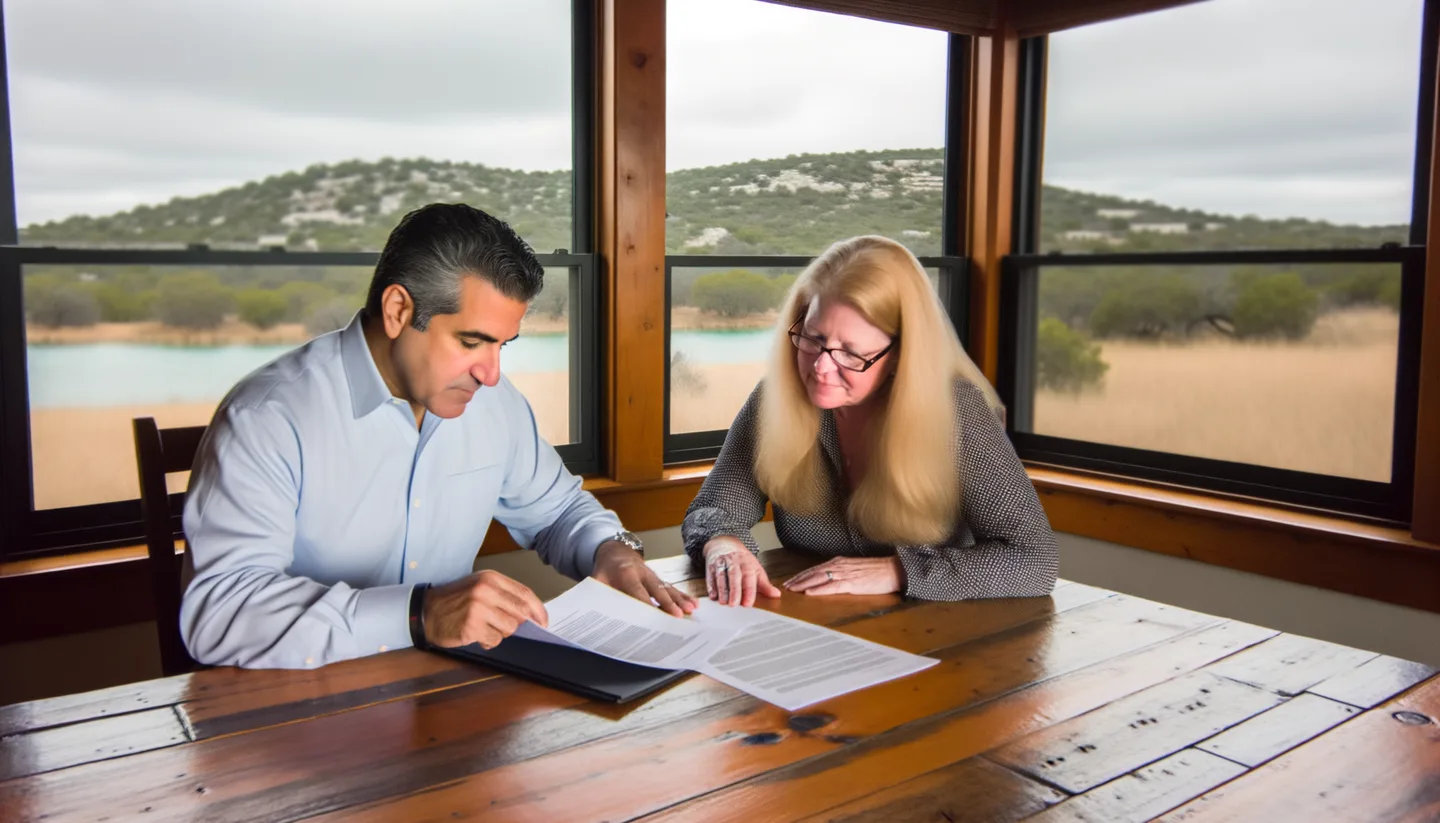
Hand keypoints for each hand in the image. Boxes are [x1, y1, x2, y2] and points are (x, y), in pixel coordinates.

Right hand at [423, 570, 547, 649]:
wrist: (425, 611)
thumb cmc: (455, 600)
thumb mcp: (480, 587)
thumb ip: (504, 595)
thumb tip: (531, 614)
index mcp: (491, 578)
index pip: (525, 594)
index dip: (539, 610)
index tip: (544, 622)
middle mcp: (486, 591)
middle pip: (520, 614)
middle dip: (518, 625)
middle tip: (503, 625)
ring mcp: (478, 609)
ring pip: (509, 629)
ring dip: (500, 633)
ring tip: (485, 627)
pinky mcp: (471, 627)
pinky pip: (494, 640)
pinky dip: (488, 641)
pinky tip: (476, 634)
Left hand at [592, 541, 696, 617]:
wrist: (615, 551)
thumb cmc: (606, 570)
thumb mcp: (597, 579)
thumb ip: (598, 593)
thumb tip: (596, 612)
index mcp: (626, 573)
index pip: (637, 591)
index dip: (646, 604)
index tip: (653, 617)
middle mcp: (643, 573)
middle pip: (657, 589)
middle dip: (668, 603)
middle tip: (678, 616)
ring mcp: (653, 575)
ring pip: (668, 588)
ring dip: (680, 599)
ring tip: (691, 610)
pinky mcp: (659, 579)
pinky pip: (672, 587)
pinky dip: (683, 596)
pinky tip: (693, 604)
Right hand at [704, 537, 780, 606]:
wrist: (725, 544)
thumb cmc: (742, 561)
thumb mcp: (755, 569)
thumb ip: (764, 584)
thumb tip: (776, 595)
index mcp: (747, 563)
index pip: (749, 577)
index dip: (748, 590)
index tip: (748, 603)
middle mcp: (734, 562)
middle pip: (734, 576)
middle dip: (734, 591)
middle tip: (734, 604)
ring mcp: (721, 563)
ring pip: (721, 576)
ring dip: (722, 590)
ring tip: (724, 602)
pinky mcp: (711, 566)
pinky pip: (710, 576)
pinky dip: (711, 587)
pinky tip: (713, 596)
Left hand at [783, 556, 903, 595]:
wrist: (894, 569)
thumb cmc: (878, 571)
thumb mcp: (856, 569)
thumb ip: (843, 572)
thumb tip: (831, 580)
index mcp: (840, 562)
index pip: (815, 568)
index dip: (802, 575)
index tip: (791, 581)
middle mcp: (839, 565)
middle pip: (813, 572)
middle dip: (798, 580)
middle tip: (785, 587)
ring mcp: (845, 574)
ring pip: (818, 578)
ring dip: (803, 584)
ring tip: (792, 590)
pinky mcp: (852, 583)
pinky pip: (832, 586)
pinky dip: (819, 590)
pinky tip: (810, 593)